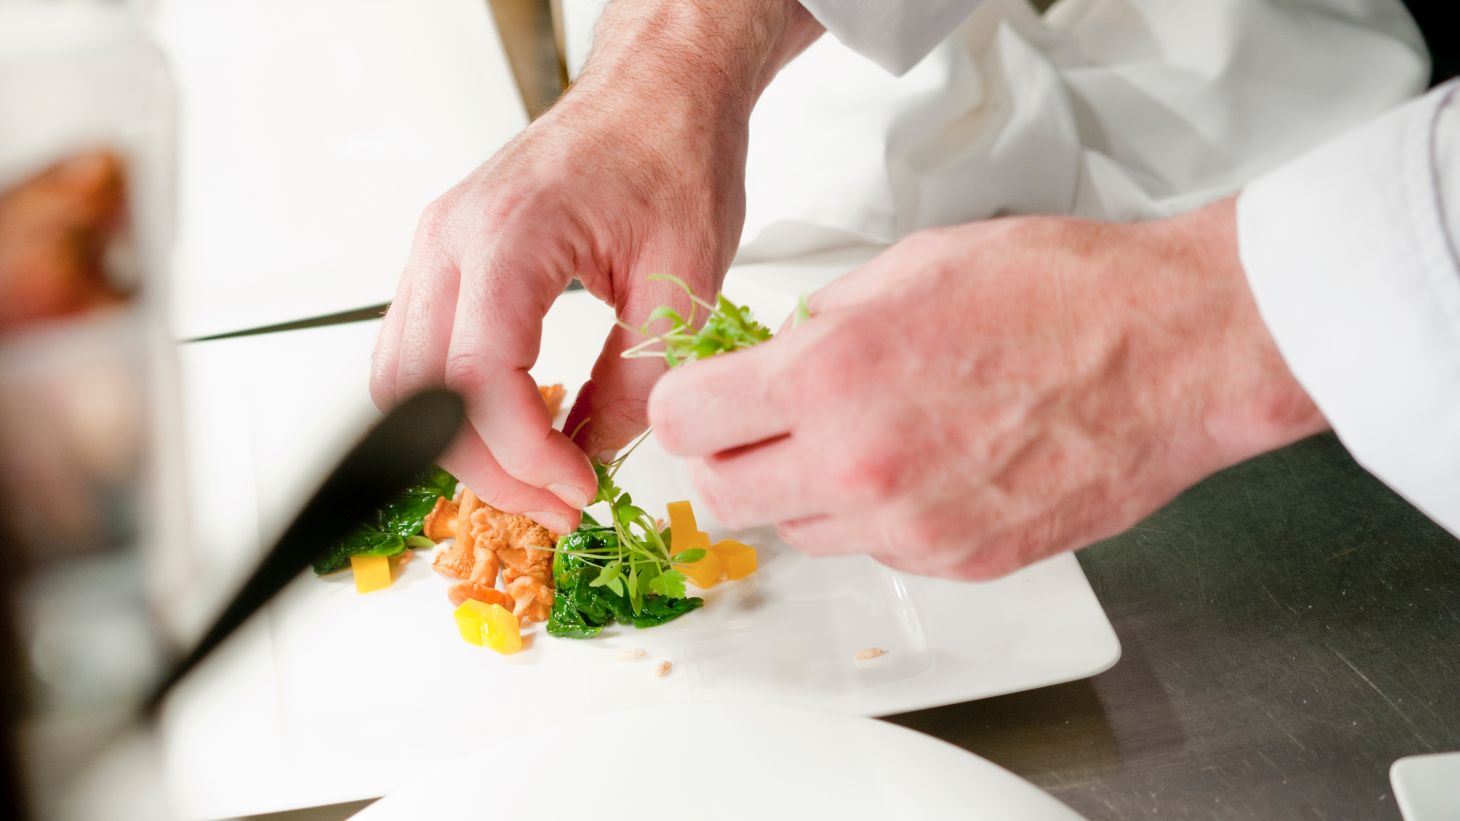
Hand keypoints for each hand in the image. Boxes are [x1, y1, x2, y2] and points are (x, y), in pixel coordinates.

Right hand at [369, 0, 819, 533]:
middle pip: (419, 395)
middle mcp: (451, 241)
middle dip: (486, 469)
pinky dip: (456, 409)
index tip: (579, 490)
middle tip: (559, 503)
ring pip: (402, 383)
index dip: (524, 455)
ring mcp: (437, 249)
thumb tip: (596, 457)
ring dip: (462, 445)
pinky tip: (520, 428)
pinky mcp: (447, 262)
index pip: (480, 377)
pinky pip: (421, 355)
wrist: (656, 93)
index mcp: (510, 235)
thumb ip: (636, 380)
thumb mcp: (683, 279)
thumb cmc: (674, 153)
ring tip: (539, 476)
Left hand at [648, 198, 1327, 578]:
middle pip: (723, 497)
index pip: (683, 423)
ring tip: (867, 436)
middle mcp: (861, 467)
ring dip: (807, 491)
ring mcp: (912, 528)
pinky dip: (881, 516)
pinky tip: (930, 462)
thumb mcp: (909, 266)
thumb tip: (773, 360)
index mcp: (833, 376)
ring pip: (798, 534)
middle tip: (762, 427)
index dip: (685, 407)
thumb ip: (819, 324)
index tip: (703, 400)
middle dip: (728, 459)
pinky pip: (879, 551)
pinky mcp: (963, 563)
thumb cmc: (1062, 293)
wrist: (1177, 350)